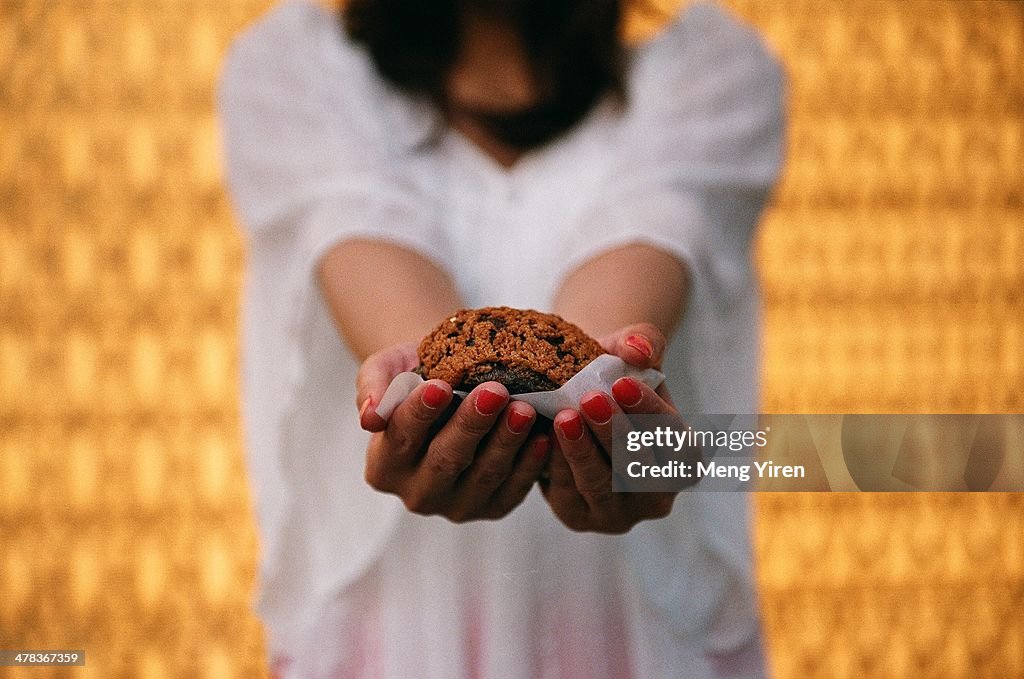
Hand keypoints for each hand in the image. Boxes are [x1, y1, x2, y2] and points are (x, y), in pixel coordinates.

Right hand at [356, 343, 550, 522]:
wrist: (452, 385)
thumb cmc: (416, 373)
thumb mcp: (386, 369)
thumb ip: (372, 388)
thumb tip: (369, 418)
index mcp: (383, 467)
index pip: (400, 438)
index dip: (419, 413)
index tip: (438, 386)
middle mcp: (416, 494)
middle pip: (444, 461)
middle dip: (471, 425)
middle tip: (494, 391)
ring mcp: (456, 506)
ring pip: (483, 476)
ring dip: (505, 443)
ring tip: (524, 409)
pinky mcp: (492, 509)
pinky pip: (513, 489)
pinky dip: (529, 465)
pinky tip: (542, 436)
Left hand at [540, 326, 690, 533]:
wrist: (573, 399)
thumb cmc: (611, 377)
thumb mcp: (629, 351)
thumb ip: (643, 341)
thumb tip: (637, 348)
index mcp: (684, 457)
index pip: (675, 440)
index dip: (650, 413)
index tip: (623, 383)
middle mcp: (658, 494)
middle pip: (640, 469)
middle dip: (615, 434)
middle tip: (590, 398)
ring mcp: (620, 514)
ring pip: (603, 486)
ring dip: (583, 452)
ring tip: (564, 417)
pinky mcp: (580, 518)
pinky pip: (569, 496)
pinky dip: (558, 466)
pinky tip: (544, 437)